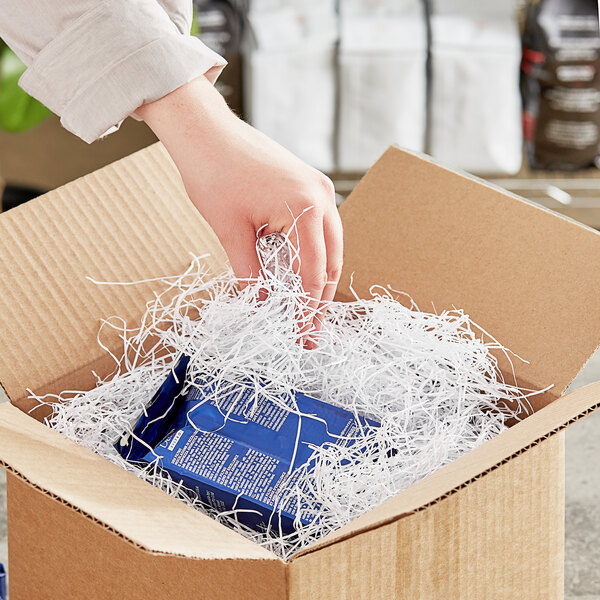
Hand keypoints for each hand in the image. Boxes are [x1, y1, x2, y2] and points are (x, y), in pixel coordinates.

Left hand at [136, 76, 342, 342]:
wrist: (205, 130)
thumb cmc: (214, 174)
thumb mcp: (231, 232)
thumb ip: (250, 273)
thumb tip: (261, 304)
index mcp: (306, 208)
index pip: (313, 273)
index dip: (307, 309)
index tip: (302, 336)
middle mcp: (321, 198)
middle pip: (330, 261)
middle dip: (319, 298)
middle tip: (308, 330)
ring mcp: (317, 188)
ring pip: (328, 246)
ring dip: (316, 277)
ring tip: (304, 306)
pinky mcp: (308, 185)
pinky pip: (318, 228)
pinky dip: (310, 254)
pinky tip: (296, 272)